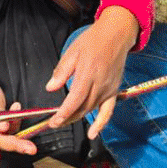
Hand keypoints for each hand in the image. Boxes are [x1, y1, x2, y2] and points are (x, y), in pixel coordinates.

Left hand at [44, 7, 138, 137]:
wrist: (116, 35)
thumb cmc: (93, 40)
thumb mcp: (72, 51)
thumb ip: (61, 72)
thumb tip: (50, 88)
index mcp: (88, 74)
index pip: (74, 100)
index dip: (64, 113)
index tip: (54, 121)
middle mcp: (100, 84)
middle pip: (82, 108)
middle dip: (67, 118)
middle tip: (54, 123)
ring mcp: (109, 89)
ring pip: (91, 110)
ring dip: (78, 118)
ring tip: (65, 121)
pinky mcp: (114, 90)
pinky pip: (107, 111)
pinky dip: (101, 123)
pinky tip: (93, 133)